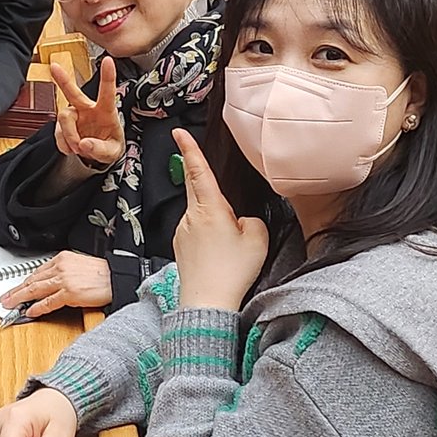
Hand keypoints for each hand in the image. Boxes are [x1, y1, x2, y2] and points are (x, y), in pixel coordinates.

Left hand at [0, 250, 111, 316]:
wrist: (117, 277)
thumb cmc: (102, 273)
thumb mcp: (78, 265)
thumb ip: (62, 272)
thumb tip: (49, 283)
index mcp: (62, 258)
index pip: (37, 271)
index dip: (25, 282)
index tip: (17, 288)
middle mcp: (61, 267)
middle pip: (32, 280)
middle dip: (17, 290)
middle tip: (5, 297)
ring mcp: (64, 280)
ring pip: (36, 290)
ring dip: (20, 298)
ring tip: (11, 305)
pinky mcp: (70, 293)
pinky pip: (48, 302)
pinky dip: (37, 307)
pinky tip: (29, 311)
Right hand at [49, 57, 122, 167]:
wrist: (99, 158)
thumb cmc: (110, 147)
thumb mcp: (112, 152)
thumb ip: (100, 149)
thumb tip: (84, 144)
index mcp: (106, 112)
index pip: (107, 92)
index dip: (108, 76)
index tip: (108, 60)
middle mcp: (87, 110)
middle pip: (73, 93)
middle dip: (63, 79)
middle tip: (54, 66)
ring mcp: (74, 117)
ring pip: (63, 118)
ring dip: (69, 135)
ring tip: (78, 148)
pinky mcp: (63, 126)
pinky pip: (57, 132)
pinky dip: (63, 144)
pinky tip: (72, 148)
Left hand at [170, 128, 268, 310]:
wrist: (207, 303)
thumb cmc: (232, 271)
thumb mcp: (257, 240)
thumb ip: (252, 220)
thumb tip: (243, 220)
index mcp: (209, 208)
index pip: (198, 171)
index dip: (190, 149)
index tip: (179, 132)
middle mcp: (191, 216)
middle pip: (197, 189)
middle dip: (206, 185)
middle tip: (223, 203)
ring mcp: (182, 231)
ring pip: (199, 213)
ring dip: (214, 220)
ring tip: (230, 248)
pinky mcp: (180, 246)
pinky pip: (196, 231)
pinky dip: (208, 236)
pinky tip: (219, 255)